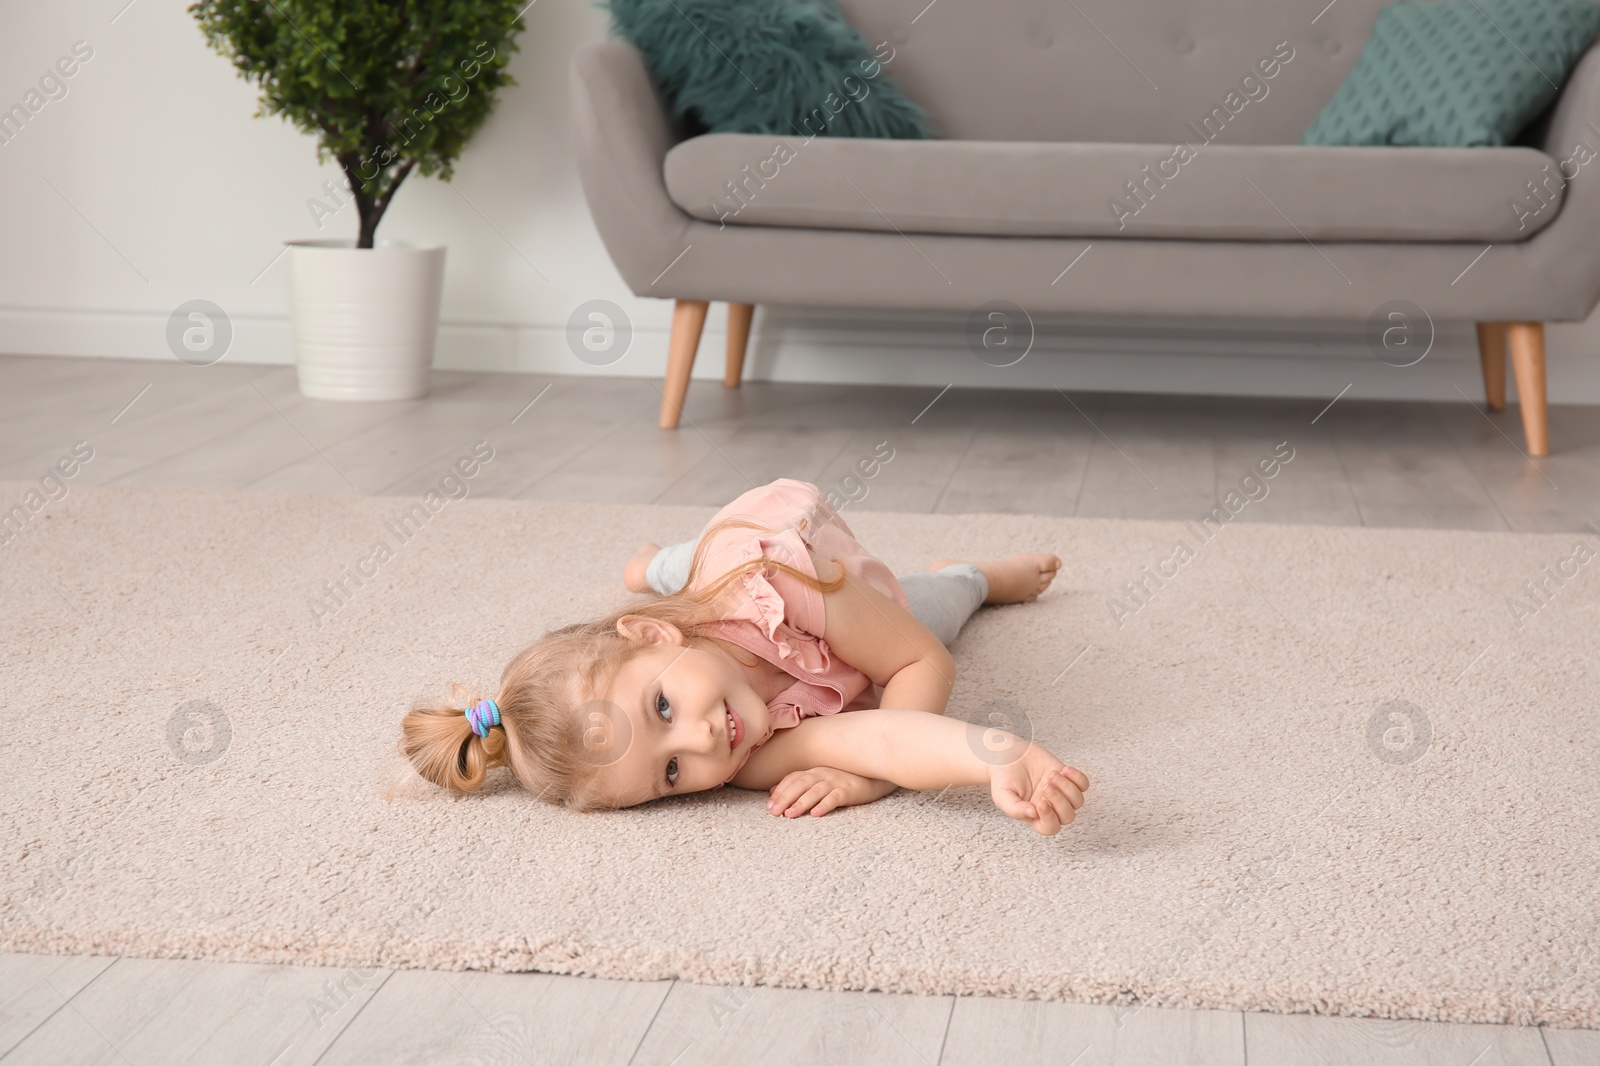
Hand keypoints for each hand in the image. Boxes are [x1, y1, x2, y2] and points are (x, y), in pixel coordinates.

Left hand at [767, 766, 893, 817]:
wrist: (874, 777)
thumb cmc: (844, 781)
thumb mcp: (820, 781)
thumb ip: (798, 784)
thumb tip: (773, 790)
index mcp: (814, 772)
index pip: (793, 779)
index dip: (780, 792)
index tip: (769, 806)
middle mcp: (822, 774)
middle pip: (800, 784)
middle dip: (785, 798)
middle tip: (774, 812)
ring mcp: (836, 781)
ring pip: (815, 791)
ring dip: (801, 803)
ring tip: (790, 814)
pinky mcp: (849, 791)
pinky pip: (835, 797)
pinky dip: (825, 804)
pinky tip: (816, 813)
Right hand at [988, 742, 1089, 835]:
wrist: (1008, 756)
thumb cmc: (1004, 778)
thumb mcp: (1002, 796)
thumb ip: (1015, 809)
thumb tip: (1033, 814)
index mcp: (1036, 817)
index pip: (1050, 827)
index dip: (1049, 818)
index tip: (1040, 802)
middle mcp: (1051, 808)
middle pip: (1067, 816)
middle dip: (1059, 801)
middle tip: (1045, 786)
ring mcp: (1061, 794)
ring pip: (1078, 801)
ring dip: (1067, 788)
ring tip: (1052, 774)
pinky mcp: (1067, 779)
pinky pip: (1083, 784)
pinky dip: (1077, 778)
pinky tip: (1063, 769)